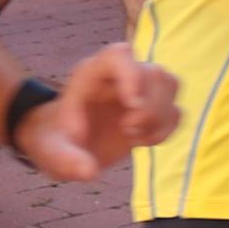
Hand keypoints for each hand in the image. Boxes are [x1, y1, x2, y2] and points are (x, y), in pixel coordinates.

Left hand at [11, 47, 183, 178]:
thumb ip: (66, 160)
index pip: (119, 55)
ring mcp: (140, 89)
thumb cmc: (55, 141)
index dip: (132, 73)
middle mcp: (120, 76)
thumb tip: (89, 172)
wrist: (66, 145)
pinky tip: (143, 141)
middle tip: (126, 130)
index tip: (132, 103)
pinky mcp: (153, 107)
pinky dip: (166, 129)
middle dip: (148, 108)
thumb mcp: (52, 153)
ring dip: (160, 117)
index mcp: (92, 75)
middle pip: (154, 73)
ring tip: (134, 136)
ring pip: (171, 85)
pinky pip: (176, 110)